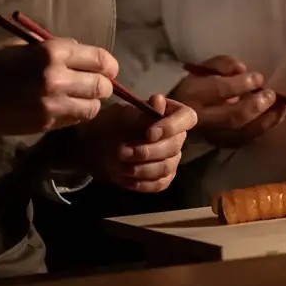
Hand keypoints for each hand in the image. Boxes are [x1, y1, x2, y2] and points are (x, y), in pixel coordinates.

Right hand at [0, 40, 117, 134]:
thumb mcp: (25, 46)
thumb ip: (57, 49)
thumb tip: (83, 55)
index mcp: (52, 51)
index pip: (100, 59)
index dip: (109, 65)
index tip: (108, 68)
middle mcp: (57, 77)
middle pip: (102, 85)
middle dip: (103, 85)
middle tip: (96, 84)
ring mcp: (52, 104)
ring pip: (93, 107)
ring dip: (92, 102)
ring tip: (82, 98)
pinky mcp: (44, 124)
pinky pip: (75, 120)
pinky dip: (77, 115)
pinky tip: (66, 108)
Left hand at [77, 97, 196, 191]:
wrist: (99, 146)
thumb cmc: (114, 123)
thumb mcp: (123, 114)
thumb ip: (142, 111)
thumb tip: (159, 101)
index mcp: (171, 113)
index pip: (187, 117)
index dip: (172, 127)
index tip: (149, 133)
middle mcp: (176, 135)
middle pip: (174, 146)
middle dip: (147, 151)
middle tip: (121, 151)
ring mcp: (171, 157)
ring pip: (166, 167)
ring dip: (141, 168)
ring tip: (119, 164)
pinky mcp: (163, 177)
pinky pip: (158, 184)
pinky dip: (141, 182)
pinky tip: (125, 176)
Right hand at [172, 55, 285, 148]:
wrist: (179, 108)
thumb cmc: (197, 81)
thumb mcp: (206, 66)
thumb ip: (223, 65)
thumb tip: (243, 69)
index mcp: (194, 93)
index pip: (219, 90)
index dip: (241, 84)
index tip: (258, 77)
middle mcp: (202, 118)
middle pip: (232, 117)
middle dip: (256, 106)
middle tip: (272, 95)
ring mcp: (211, 135)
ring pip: (241, 134)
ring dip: (265, 122)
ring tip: (282, 109)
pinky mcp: (219, 144)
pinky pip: (243, 141)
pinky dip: (260, 130)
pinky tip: (274, 119)